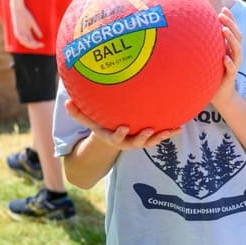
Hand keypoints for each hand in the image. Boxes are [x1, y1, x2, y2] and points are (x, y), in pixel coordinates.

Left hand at [9, 2, 43, 48]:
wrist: (18, 9)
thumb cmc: (25, 15)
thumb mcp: (32, 23)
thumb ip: (36, 30)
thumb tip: (41, 37)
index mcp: (25, 33)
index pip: (31, 41)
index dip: (37, 44)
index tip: (43, 44)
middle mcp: (22, 34)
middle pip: (28, 43)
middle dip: (35, 45)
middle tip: (41, 45)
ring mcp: (19, 33)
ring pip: (24, 42)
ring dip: (31, 44)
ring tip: (37, 44)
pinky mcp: (16, 30)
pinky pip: (21, 38)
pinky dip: (25, 40)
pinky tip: (31, 41)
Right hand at [64, 99, 178, 150]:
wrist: (112, 138)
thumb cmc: (101, 125)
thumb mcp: (89, 121)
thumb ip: (78, 113)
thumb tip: (66, 102)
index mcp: (113, 137)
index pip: (115, 137)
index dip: (120, 134)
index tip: (124, 127)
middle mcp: (126, 141)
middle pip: (135, 142)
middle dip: (142, 137)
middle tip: (149, 130)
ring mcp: (138, 141)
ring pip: (150, 141)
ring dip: (160, 136)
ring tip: (170, 130)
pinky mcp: (148, 138)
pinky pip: (160, 136)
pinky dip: (169, 132)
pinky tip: (180, 126)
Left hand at [210, 8, 241, 108]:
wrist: (221, 95)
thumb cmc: (214, 72)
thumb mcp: (212, 56)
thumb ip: (210, 44)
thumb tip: (196, 29)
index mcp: (232, 49)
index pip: (234, 31)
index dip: (231, 20)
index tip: (224, 9)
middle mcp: (235, 56)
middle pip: (238, 37)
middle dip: (231, 25)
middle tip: (221, 15)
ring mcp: (234, 66)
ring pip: (237, 51)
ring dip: (231, 39)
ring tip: (224, 30)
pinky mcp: (230, 77)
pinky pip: (232, 69)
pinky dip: (229, 63)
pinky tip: (224, 58)